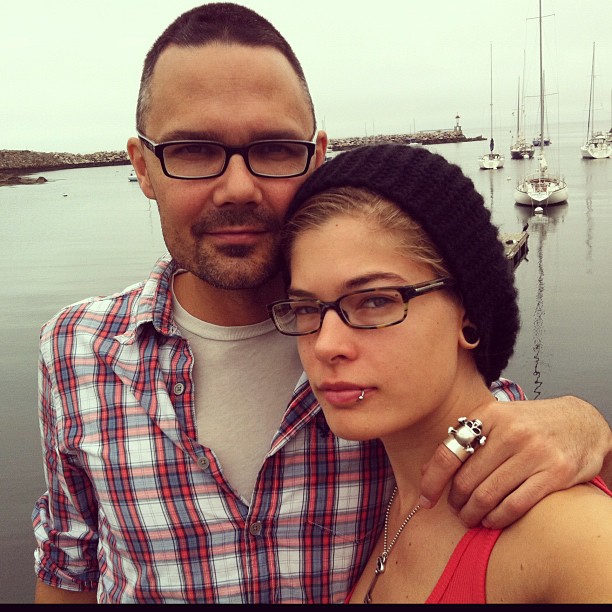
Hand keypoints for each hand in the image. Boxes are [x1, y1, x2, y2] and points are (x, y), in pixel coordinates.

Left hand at [419, 396, 611, 528]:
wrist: (582, 422)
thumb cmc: (531, 424)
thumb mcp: (497, 420)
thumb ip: (465, 441)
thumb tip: (428, 470)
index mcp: (490, 415)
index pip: (449, 452)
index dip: (432, 480)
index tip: (425, 499)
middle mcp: (511, 432)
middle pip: (466, 479)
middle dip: (455, 501)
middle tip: (455, 510)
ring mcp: (534, 452)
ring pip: (487, 495)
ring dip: (472, 514)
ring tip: (470, 518)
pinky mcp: (555, 474)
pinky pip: (514, 505)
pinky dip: (496, 519)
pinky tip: (491, 520)